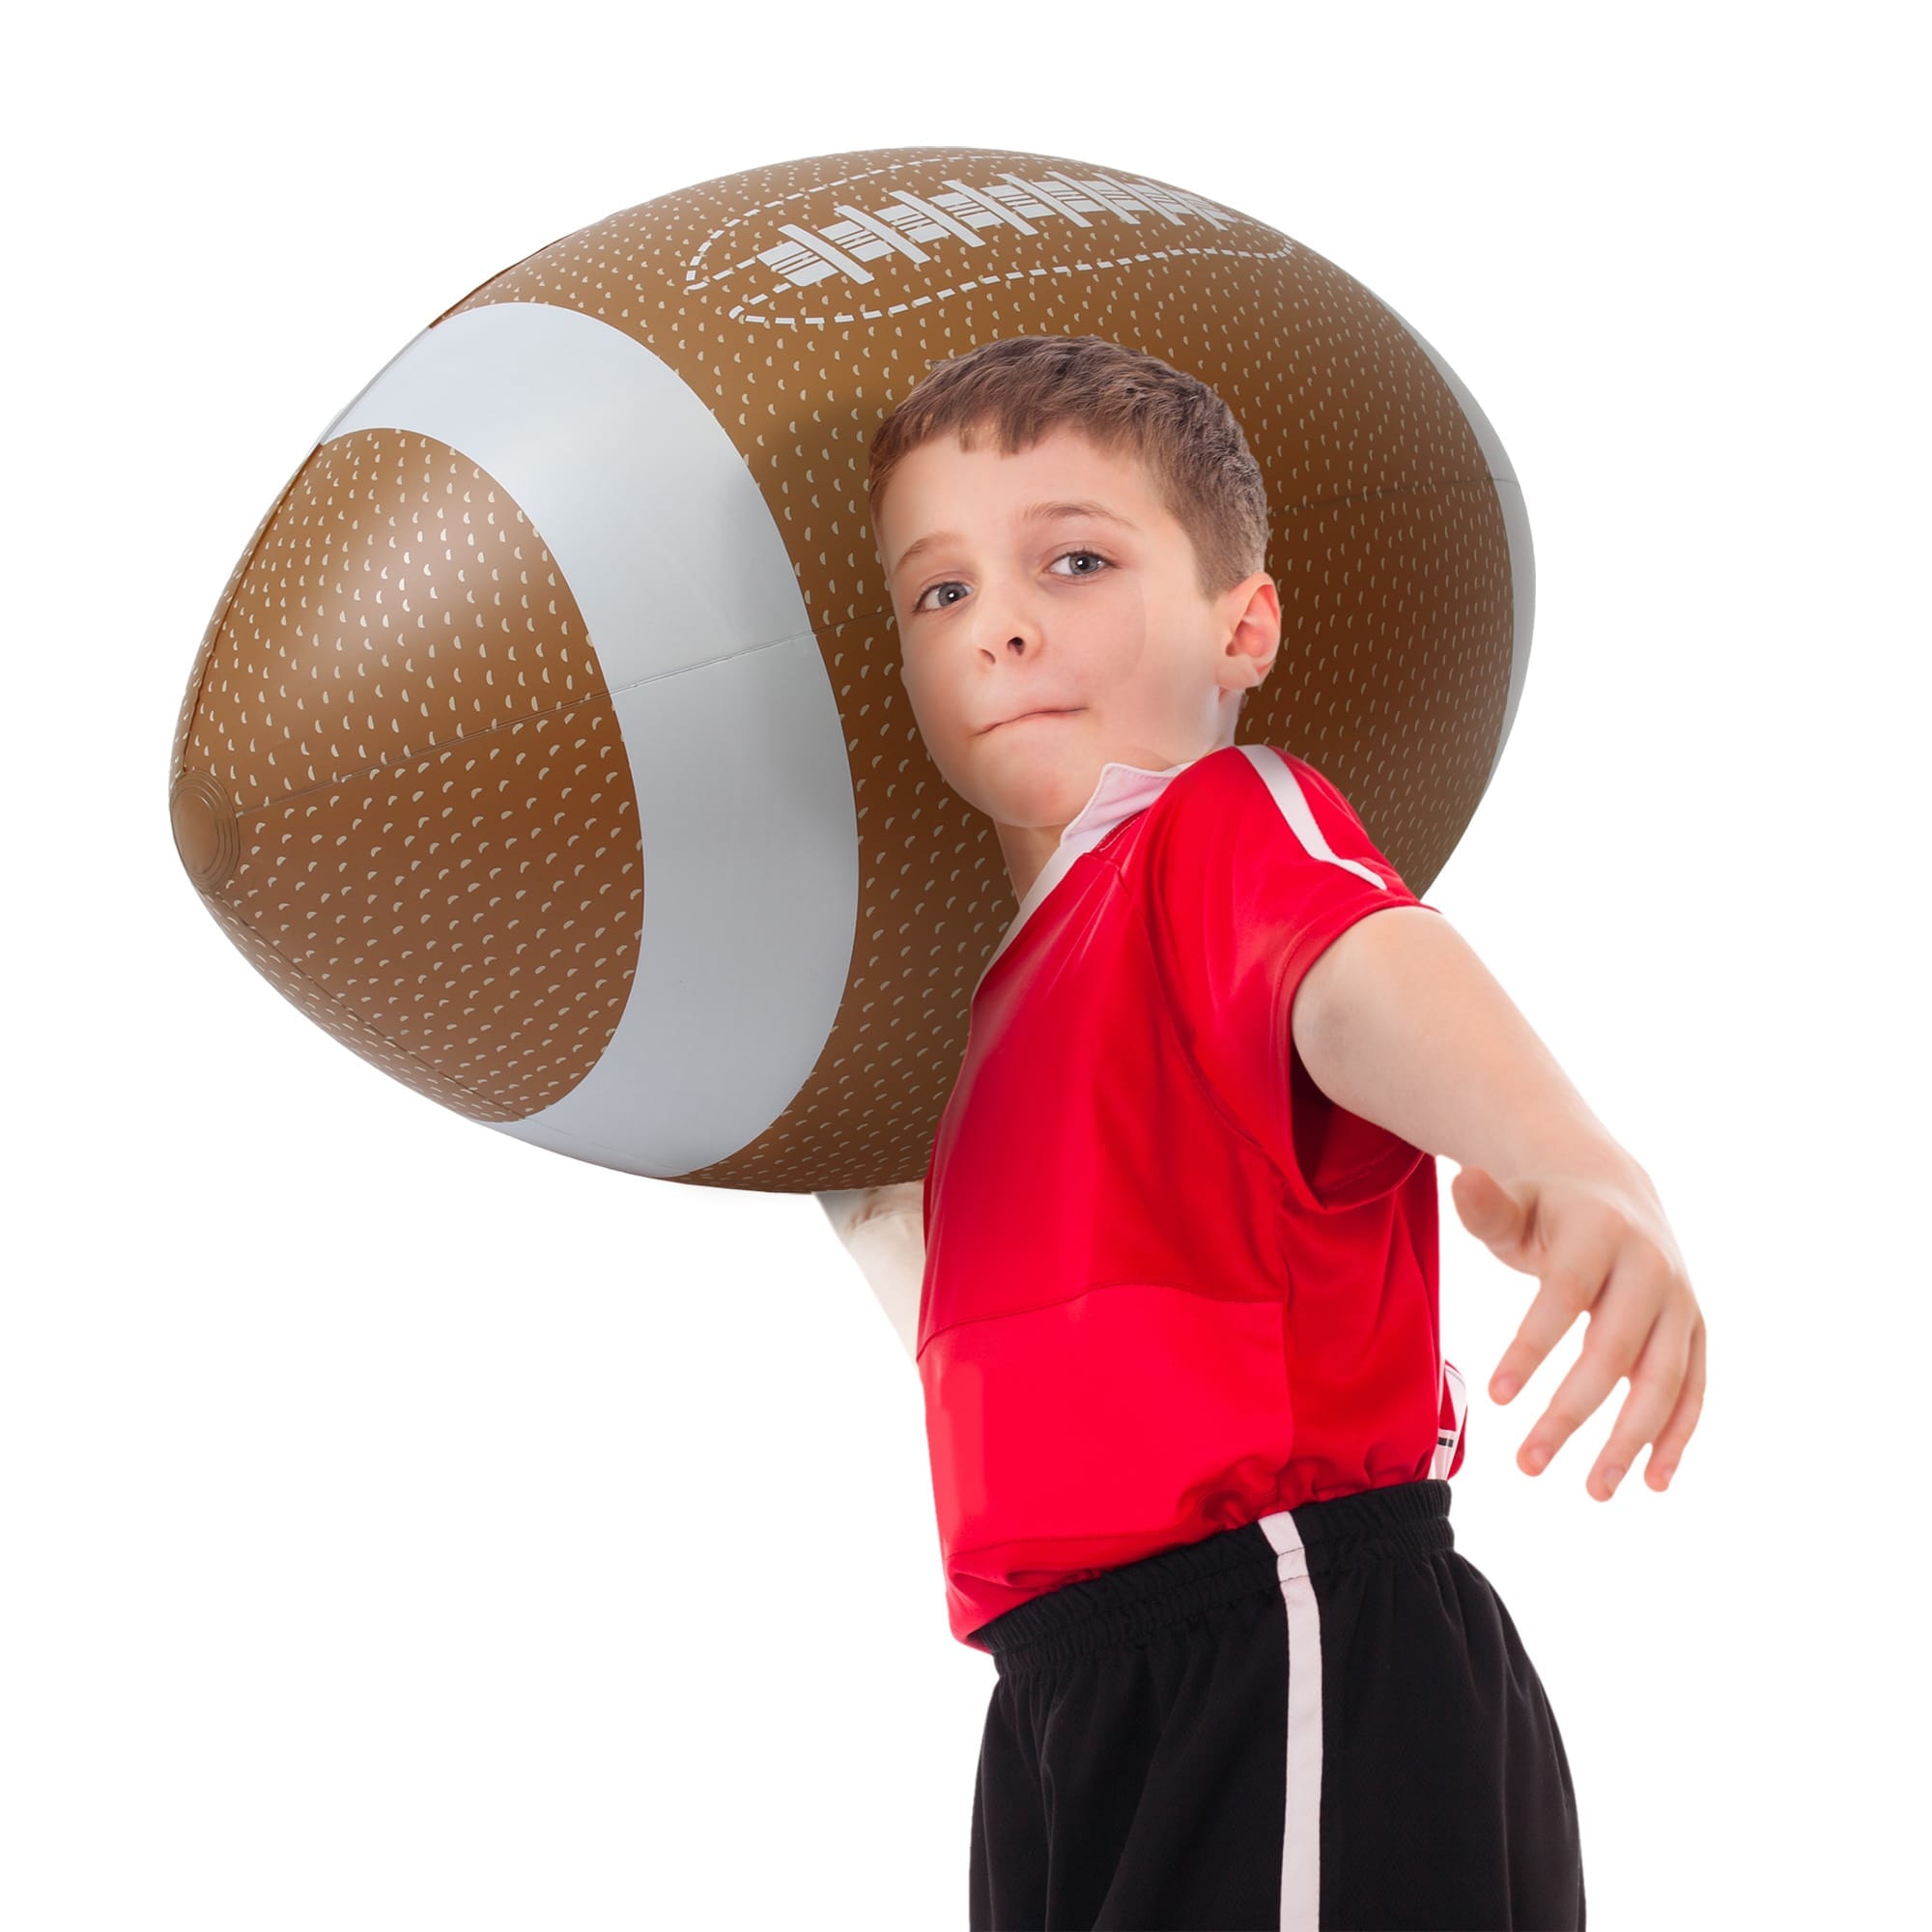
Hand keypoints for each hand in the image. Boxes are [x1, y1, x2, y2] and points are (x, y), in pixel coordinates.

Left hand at [1450, 1159, 1705, 1500]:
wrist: (1615, 1194)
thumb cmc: (1548, 1210)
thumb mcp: (1514, 1202)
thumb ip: (1487, 1207)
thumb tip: (1463, 1179)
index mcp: (1600, 1232)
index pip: (1563, 1297)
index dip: (1530, 1348)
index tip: (1495, 1398)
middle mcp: (1651, 1267)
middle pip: (1613, 1351)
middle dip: (1571, 1412)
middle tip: (1527, 1466)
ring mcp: (1680, 1302)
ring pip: (1662, 1381)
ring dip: (1630, 1440)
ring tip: (1594, 1492)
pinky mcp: (1696, 1331)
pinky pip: (1693, 1389)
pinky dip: (1676, 1436)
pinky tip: (1652, 1481)